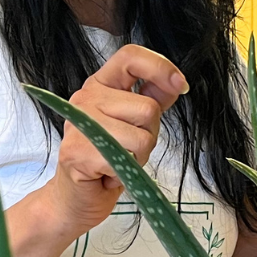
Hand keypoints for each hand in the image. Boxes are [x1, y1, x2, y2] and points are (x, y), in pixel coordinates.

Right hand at [37, 44, 187, 239]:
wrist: (75, 199)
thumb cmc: (106, 160)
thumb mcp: (133, 124)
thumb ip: (152, 99)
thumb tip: (177, 83)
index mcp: (100, 85)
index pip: (130, 57)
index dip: (160, 67)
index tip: (181, 86)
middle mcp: (86, 98)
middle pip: (147, 108)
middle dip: (149, 136)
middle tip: (127, 150)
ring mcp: (80, 124)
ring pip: (142, 138)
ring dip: (138, 159)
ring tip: (117, 163)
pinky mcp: (78, 152)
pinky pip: (126, 160)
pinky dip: (124, 174)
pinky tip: (107, 175)